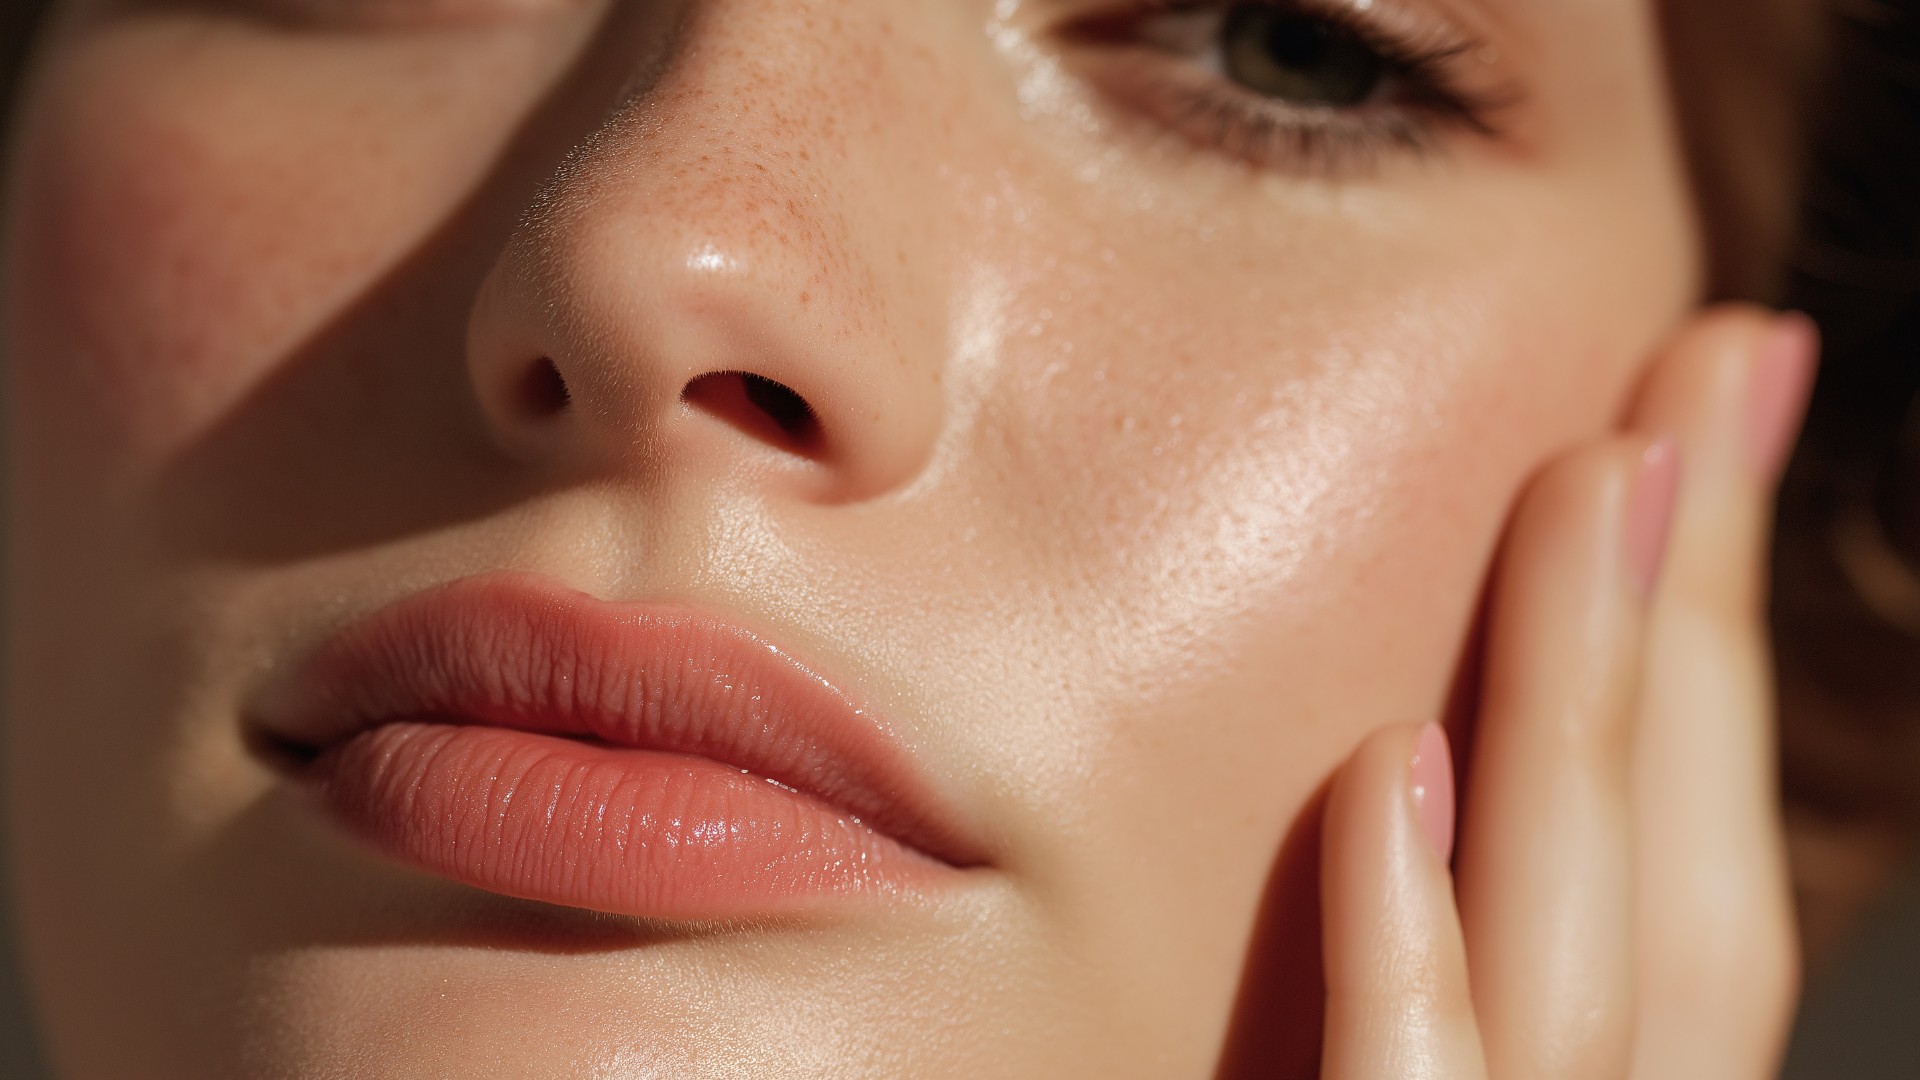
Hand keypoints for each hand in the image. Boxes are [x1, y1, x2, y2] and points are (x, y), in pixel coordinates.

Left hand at [1318, 306, 1814, 1078]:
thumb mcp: (1358, 1051)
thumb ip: (1405, 945)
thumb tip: (1406, 735)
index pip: (1678, 866)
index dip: (1705, 637)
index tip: (1708, 409)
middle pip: (1675, 888)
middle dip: (1698, 617)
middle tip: (1712, 357)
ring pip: (1578, 968)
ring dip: (1589, 710)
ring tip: (1600, 476)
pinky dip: (1411, 953)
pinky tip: (1394, 766)